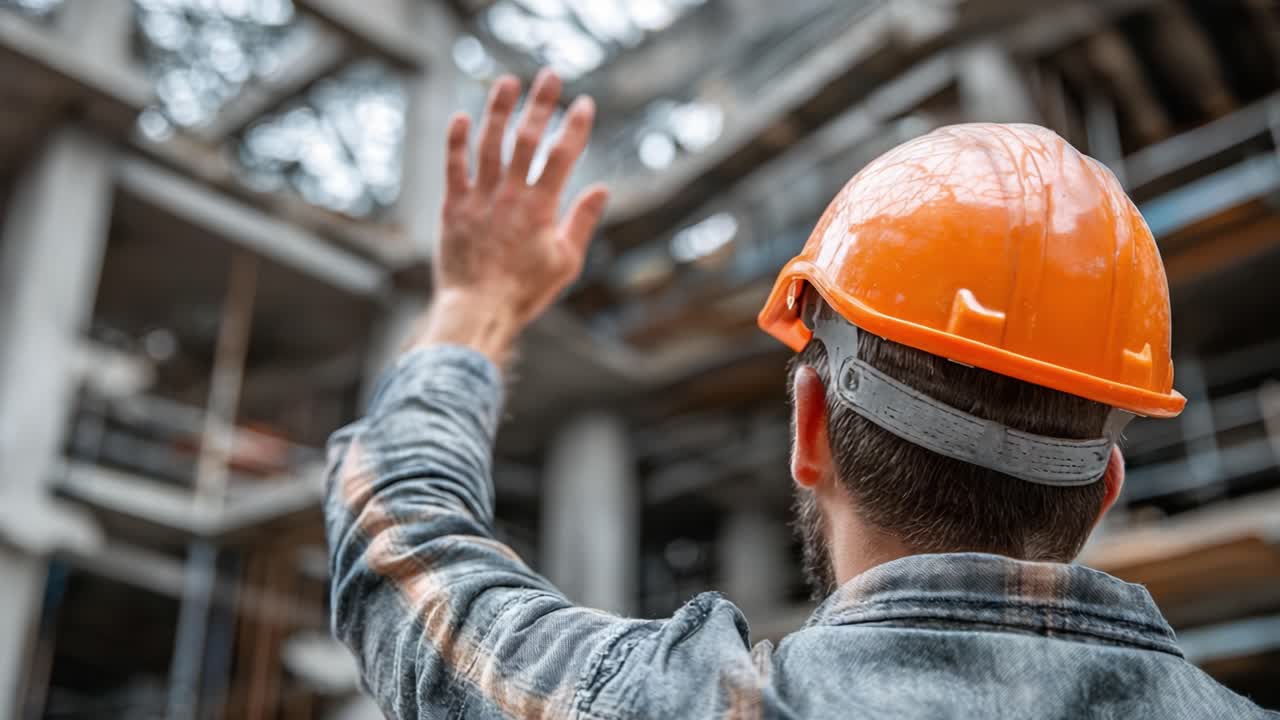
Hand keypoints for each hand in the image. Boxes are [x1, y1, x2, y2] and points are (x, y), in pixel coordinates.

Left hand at [411, 69, 608, 363]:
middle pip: (527, 138)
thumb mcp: (566, 263)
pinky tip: (463, 117)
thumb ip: (582, 222)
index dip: (575, 126)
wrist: (476, 310)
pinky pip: (453, 166)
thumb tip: (602, 188)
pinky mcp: (454, 207)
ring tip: (507, 82)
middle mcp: (510, 196)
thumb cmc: (524, 292)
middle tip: (550, 75)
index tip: (584, 103)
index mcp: (541, 208)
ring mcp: (479, 198)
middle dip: (540, 103)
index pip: (563, 155)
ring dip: (499, 109)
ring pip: (489, 143)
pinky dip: (457, 140)